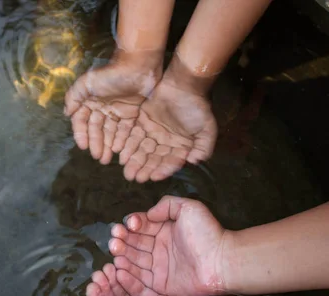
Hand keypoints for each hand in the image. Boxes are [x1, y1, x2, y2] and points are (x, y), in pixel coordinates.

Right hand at [64, 51, 162, 164]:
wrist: (137, 67)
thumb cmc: (110, 75)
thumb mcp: (87, 83)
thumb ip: (73, 97)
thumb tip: (66, 113)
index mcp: (89, 101)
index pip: (82, 121)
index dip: (82, 134)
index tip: (83, 147)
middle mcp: (101, 108)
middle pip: (97, 130)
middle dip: (96, 144)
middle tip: (98, 158)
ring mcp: (116, 111)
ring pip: (110, 132)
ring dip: (107, 145)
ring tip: (106, 159)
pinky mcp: (131, 113)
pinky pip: (124, 130)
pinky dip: (121, 140)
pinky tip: (118, 150)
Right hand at [108, 196, 231, 295]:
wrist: (222, 262)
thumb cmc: (208, 233)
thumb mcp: (189, 208)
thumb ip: (167, 205)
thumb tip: (148, 214)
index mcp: (164, 230)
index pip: (141, 225)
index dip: (132, 224)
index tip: (130, 224)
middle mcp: (158, 247)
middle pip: (133, 242)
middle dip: (122, 238)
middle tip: (116, 237)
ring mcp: (158, 266)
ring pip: (133, 258)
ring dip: (122, 252)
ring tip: (114, 248)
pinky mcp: (159, 283)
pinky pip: (139, 277)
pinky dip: (127, 271)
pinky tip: (118, 264)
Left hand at [118, 53, 217, 181]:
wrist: (183, 84)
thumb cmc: (196, 107)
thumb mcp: (207, 128)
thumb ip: (204, 147)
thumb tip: (194, 162)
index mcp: (181, 147)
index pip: (171, 162)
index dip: (163, 170)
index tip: (153, 177)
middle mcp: (166, 143)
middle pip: (154, 159)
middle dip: (144, 169)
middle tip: (135, 178)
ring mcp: (153, 133)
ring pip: (142, 150)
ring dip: (134, 160)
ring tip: (127, 172)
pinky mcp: (141, 123)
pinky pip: (133, 136)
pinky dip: (128, 146)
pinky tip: (121, 155)